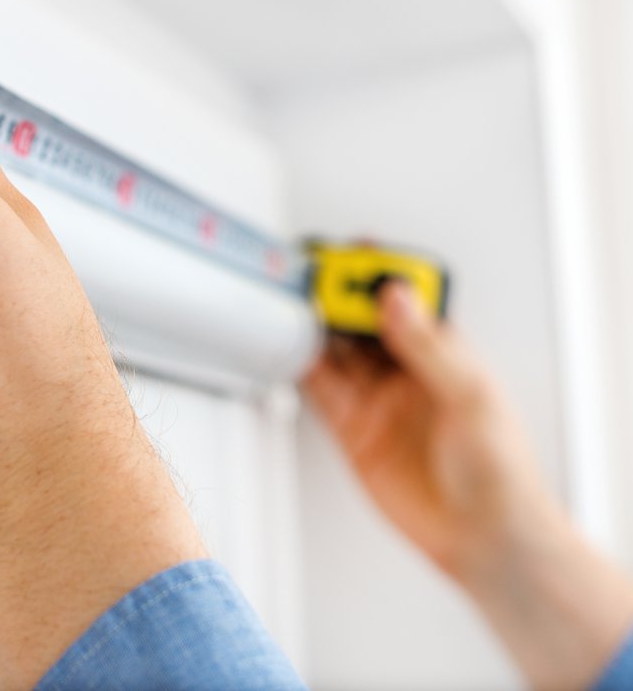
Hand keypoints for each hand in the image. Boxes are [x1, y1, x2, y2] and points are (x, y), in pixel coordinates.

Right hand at [301, 282, 548, 578]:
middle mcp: (408, 373)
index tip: (356, 254)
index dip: (380, 275)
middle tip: (315, 276)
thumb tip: (397, 298)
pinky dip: (304, 367)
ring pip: (339, 350)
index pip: (405, 302)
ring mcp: (379, 401)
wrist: (483, 537)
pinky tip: (293, 346)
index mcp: (444, 354)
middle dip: (340, 295)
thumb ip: (427, 346)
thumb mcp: (470, 397)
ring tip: (297, 301)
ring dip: (319, 326)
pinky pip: (321, 390)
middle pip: (364, 322)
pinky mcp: (354, 431)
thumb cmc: (500, 471)